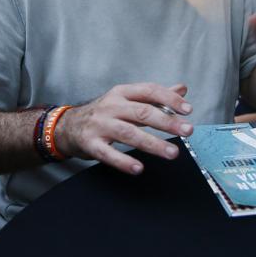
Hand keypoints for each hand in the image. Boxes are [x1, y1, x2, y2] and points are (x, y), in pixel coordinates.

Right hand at [54, 83, 192, 175]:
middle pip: (142, 112)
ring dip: (153, 143)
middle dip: (167, 122)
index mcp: (122, 93)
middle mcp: (111, 106)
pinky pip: (108, 153)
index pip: (149, 91)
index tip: (188, 110)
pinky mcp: (90, 143)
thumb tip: (182, 89)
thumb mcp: (126, 99)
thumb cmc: (104, 113)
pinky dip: (123, 161)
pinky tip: (139, 168)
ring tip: (172, 152)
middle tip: (188, 130)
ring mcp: (99, 125)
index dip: (169, 99)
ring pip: (129, 133)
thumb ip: (154, 96)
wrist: (67, 125)